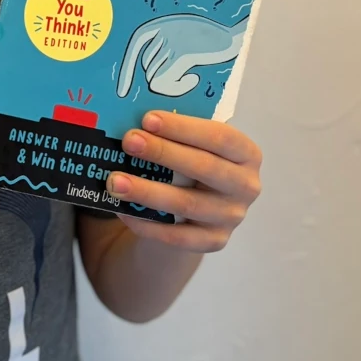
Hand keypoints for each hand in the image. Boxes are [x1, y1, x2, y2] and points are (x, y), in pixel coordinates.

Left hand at [107, 111, 261, 253]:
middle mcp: (245, 186)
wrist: (196, 212)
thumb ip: (175, 136)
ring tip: (115, 181)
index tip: (148, 119)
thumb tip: (131, 121)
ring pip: (186, 204)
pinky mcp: (213, 241)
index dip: (183, 127)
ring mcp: (230, 217)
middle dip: (162, 152)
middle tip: (128, 141)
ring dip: (147, 191)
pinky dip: (147, 223)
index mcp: (246, 154)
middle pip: (204, 167)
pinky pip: (177, 236)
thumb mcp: (193, 146)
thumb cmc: (191, 165)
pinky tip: (122, 210)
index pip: (220, 137)